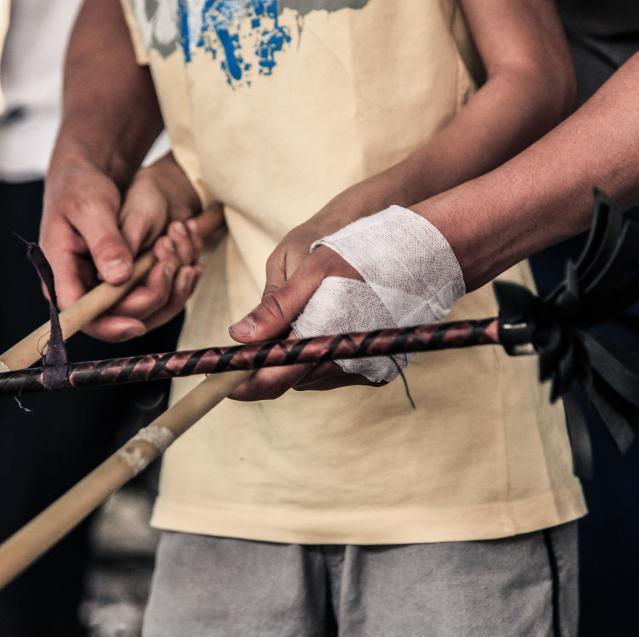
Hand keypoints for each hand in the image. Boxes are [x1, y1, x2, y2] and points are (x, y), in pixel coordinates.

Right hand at [42, 150, 222, 340]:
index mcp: (60, 271)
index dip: (108, 326)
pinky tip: (189, 267)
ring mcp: (100, 285)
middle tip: (172, 268)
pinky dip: (170, 285)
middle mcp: (79, 285)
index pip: (79, 314)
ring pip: (136, 311)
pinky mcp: (120, 280)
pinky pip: (146, 296)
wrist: (88, 174)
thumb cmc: (81, 186)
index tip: (137, 325)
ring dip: (166, 293)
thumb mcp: (92, 208)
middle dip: (148, 299)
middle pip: (114, 318)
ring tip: (187, 265)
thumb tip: (118, 278)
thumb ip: (105, 242)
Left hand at [227, 223, 375, 400]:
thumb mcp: (310, 267)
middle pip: (292, 377)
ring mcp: (366, 370)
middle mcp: (349, 363)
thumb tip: (238, 335)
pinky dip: (316, 355)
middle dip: (270, 362)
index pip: (276, 377)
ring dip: (294, 357)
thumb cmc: (361, 250)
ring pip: (310, 375)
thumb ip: (276, 305)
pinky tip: (319, 325)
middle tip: (252, 341)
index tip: (221, 381)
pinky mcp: (376, 370)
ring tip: (295, 320)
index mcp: (327, 337)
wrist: (417, 252)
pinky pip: (332, 370)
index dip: (245, 383)